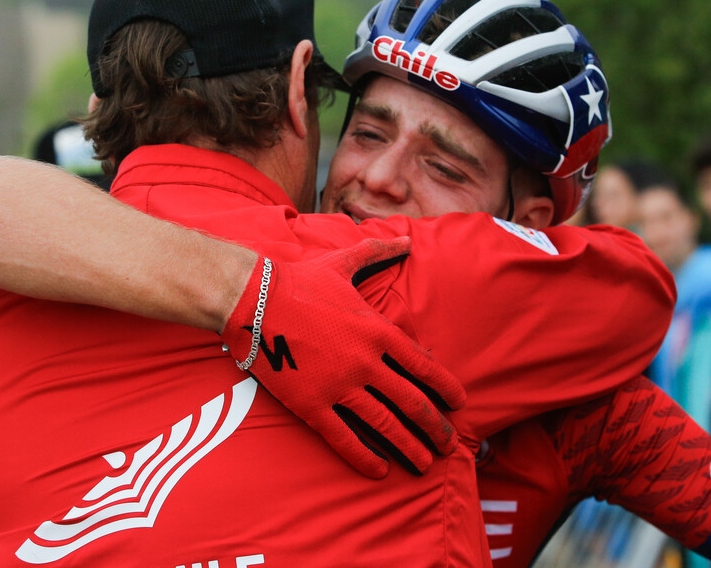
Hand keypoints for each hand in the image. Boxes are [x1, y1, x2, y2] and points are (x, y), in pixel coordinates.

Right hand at [222, 237, 465, 477]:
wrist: (251, 299)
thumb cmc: (298, 279)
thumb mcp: (344, 262)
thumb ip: (379, 253)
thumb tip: (407, 239)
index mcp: (378, 330)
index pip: (424, 366)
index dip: (446, 389)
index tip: (460, 404)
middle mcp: (366, 361)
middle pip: (412, 402)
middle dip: (435, 427)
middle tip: (449, 443)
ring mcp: (339, 385)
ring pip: (385, 425)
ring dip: (409, 447)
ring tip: (424, 463)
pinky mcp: (312, 404)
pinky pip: (345, 439)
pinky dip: (365, 458)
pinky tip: (380, 471)